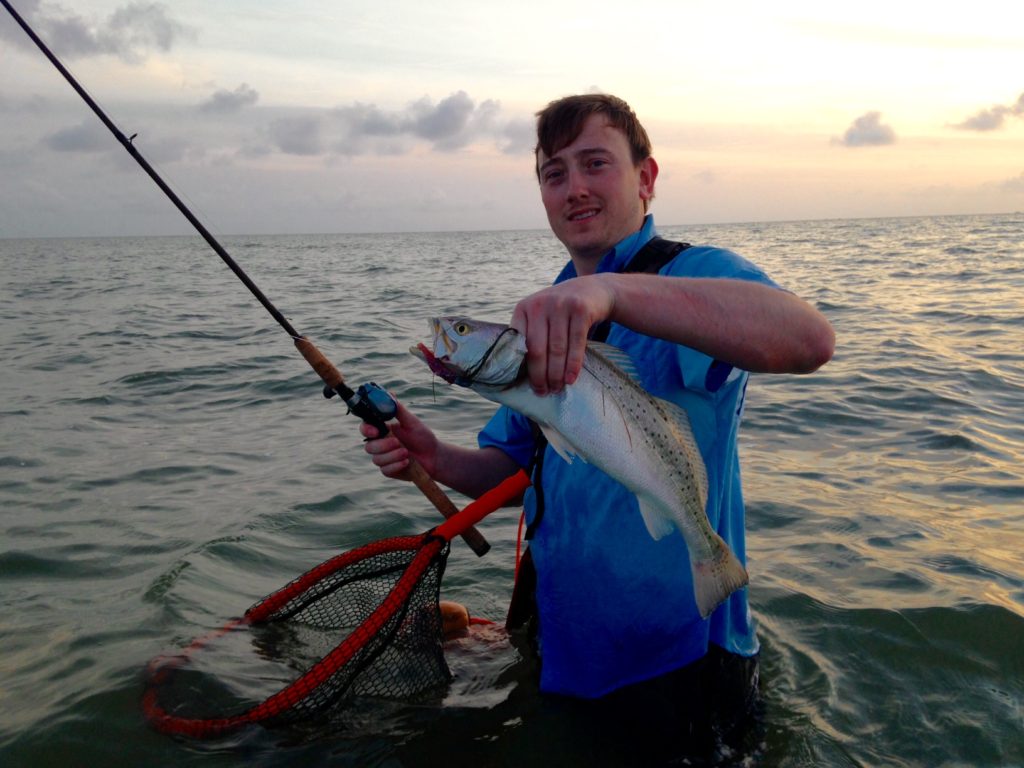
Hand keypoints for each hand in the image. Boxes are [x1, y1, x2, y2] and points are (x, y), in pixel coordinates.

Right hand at [360, 399, 438, 478]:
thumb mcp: (411, 422)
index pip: (365, 428)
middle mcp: (380, 444)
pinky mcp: (389, 470)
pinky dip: (396, 465)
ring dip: (392, 455)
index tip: (375, 431)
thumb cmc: (422, 437)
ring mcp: (384, 458)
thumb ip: (398, 409)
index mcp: (383, 430)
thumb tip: (389, 393)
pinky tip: (406, 462)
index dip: (366, 429)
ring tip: (406, 452)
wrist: (434, 456)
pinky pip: (385, 470)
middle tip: (397, 442)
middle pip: (368, 446)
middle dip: (383, 445)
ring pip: (376, 459)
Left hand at [510, 275, 615, 393]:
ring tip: (557, 388)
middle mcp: (540, 304)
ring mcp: (561, 305)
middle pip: (537, 349)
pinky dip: (573, 365)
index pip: (518, 343)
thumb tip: (520, 373)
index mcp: (523, 308)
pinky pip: (576, 344)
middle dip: (540, 375)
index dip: (522, 367)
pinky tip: (570, 379)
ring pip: (557, 349)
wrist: (592, 290)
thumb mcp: (541, 315)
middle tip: (544, 392)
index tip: (528, 384)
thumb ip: (530, 335)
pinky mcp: (581, 310)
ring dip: (557, 374)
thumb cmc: (560, 311)